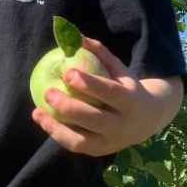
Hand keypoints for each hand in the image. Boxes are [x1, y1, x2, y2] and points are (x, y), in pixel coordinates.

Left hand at [31, 36, 180, 156]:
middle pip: (94, 119)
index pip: (109, 93)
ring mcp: (111, 142)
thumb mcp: (120, 68)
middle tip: (48, 92)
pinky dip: (57, 134)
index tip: (68, 72)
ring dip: (56, 127)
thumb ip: (99, 52)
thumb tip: (75, 35)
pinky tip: (42, 120)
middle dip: (69, 107)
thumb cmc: (127, 87)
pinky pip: (75, 145)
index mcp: (130, 101)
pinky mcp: (100, 151)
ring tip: (37, 112)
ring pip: (82, 140)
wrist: (149, 119)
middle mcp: (122, 125)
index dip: (89, 83)